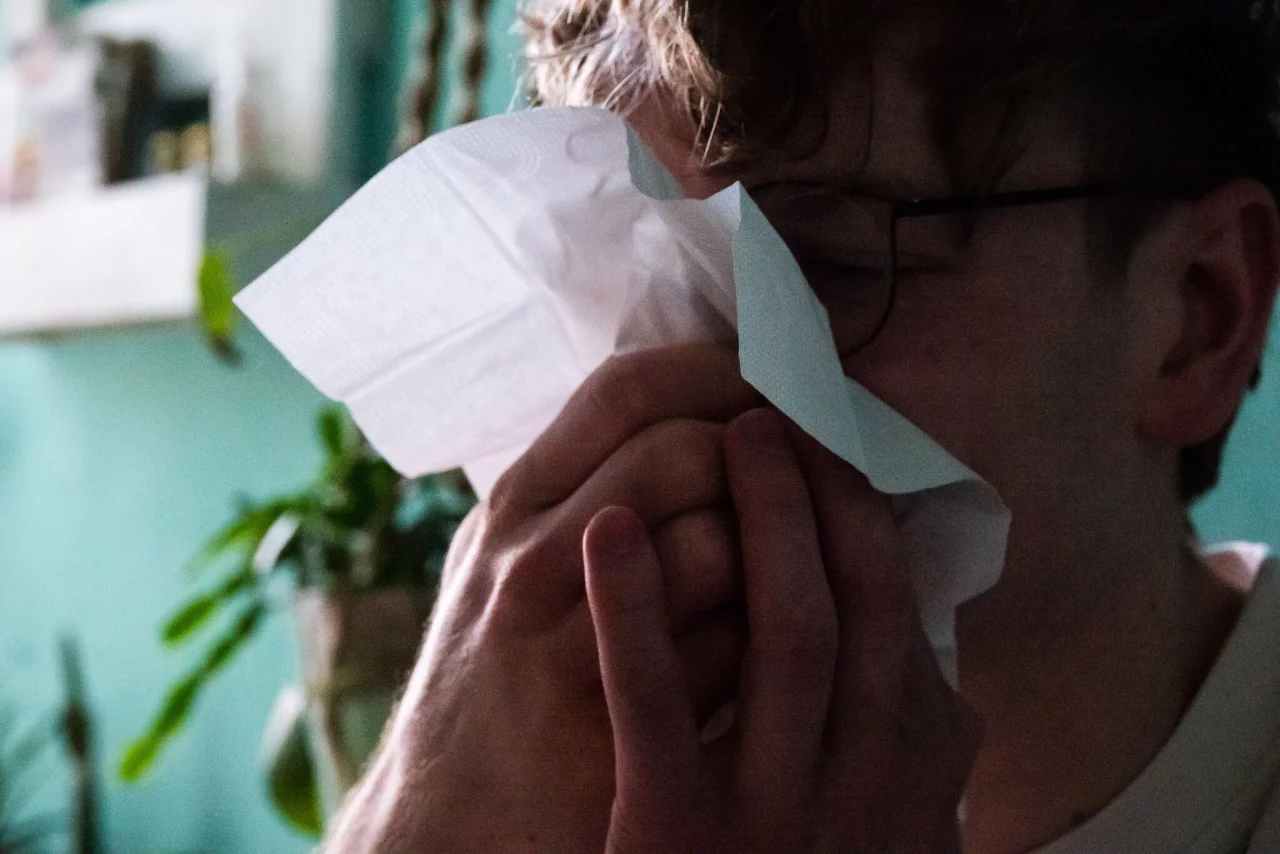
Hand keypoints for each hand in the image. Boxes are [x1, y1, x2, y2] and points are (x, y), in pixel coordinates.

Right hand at [322, 344, 760, 853]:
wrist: (451, 821)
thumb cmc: (494, 681)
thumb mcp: (505, 563)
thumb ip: (579, 488)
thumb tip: (693, 408)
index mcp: (511, 505)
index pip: (626, 388)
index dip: (716, 371)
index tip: (772, 384)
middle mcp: (528, 559)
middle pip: (685, 452)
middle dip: (765, 458)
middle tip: (807, 470)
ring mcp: (566, 641)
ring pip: (718, 541)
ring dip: (776, 546)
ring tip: (793, 558)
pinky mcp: (613, 721)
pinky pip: (732, 644)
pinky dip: (770, 631)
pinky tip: (777, 638)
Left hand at [583, 408, 980, 853]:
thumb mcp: (876, 818)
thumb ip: (900, 737)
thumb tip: (932, 653)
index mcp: (907, 764)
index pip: (899, 606)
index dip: (862, 511)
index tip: (828, 443)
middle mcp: (859, 782)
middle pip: (853, 602)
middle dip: (819, 495)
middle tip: (774, 413)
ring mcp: (771, 809)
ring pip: (784, 634)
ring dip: (755, 521)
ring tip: (724, 435)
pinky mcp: (674, 833)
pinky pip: (657, 706)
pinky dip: (634, 611)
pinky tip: (604, 532)